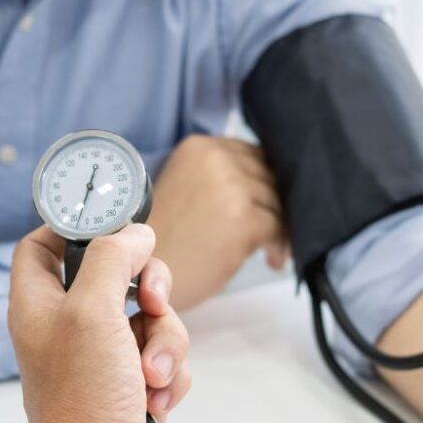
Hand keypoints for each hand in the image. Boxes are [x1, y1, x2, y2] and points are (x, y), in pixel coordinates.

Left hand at [8, 224, 192, 422]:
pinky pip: (163, 354)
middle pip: (115, 273)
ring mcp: (100, 356)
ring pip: (150, 316)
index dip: (75, 226)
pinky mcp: (130, 383)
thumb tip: (134, 235)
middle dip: (147, 287)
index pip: (43, 243)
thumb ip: (111, 258)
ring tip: (149, 375)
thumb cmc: (83, 400)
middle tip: (150, 301)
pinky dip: (167, 372)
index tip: (113, 223)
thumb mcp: (91, 310)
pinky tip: (153, 397)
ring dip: (164, 341)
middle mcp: (66, 326)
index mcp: (39, 303)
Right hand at [146, 135, 288, 310]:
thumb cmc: (164, 240)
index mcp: (200, 148)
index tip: (267, 201)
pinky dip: (279, 245)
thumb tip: (267, 182)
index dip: (264, 180)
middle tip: (276, 228)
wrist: (142, 274)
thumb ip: (218, 176)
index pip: (252, 154)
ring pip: (277, 202)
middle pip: (269, 175)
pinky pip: (278, 227)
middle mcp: (216, 160)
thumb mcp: (185, 188)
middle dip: (275, 203)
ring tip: (273, 247)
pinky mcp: (243, 218)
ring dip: (281, 226)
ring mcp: (230, 187)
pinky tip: (272, 259)